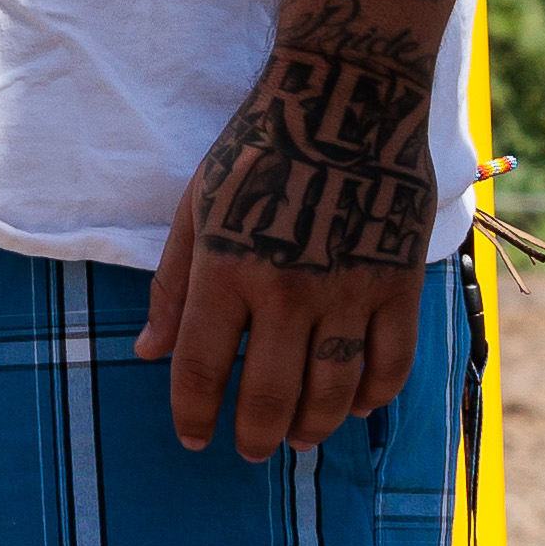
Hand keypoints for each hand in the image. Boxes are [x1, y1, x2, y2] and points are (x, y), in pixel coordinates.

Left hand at [139, 33, 444, 460]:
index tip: (193, 438)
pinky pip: (390, 365)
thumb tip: (146, 353)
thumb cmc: (260, 147)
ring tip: (299, 438)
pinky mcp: (398, 284)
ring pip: (331, 394)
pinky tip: (353, 405)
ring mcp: (349, 290)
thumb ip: (171, 283)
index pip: (203, 367)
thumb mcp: (197, 205)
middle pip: (270, 397)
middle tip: (250, 448)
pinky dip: (372, 397)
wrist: (348, 97)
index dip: (194, 415)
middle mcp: (287, 288)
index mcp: (227, 268)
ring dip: (312, 429)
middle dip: (255, 436)